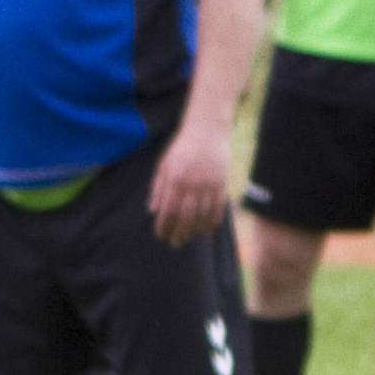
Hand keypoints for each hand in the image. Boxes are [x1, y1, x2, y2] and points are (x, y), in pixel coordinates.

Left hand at [150, 124, 234, 243]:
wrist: (207, 130)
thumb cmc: (182, 147)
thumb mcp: (163, 165)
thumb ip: (158, 188)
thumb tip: (152, 210)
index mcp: (175, 180)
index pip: (168, 211)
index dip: (164, 226)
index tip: (160, 235)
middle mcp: (192, 185)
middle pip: (185, 217)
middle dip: (179, 233)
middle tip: (174, 243)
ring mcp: (209, 185)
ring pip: (202, 215)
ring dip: (195, 230)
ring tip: (189, 238)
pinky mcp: (222, 184)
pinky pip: (218, 208)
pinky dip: (212, 221)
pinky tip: (206, 228)